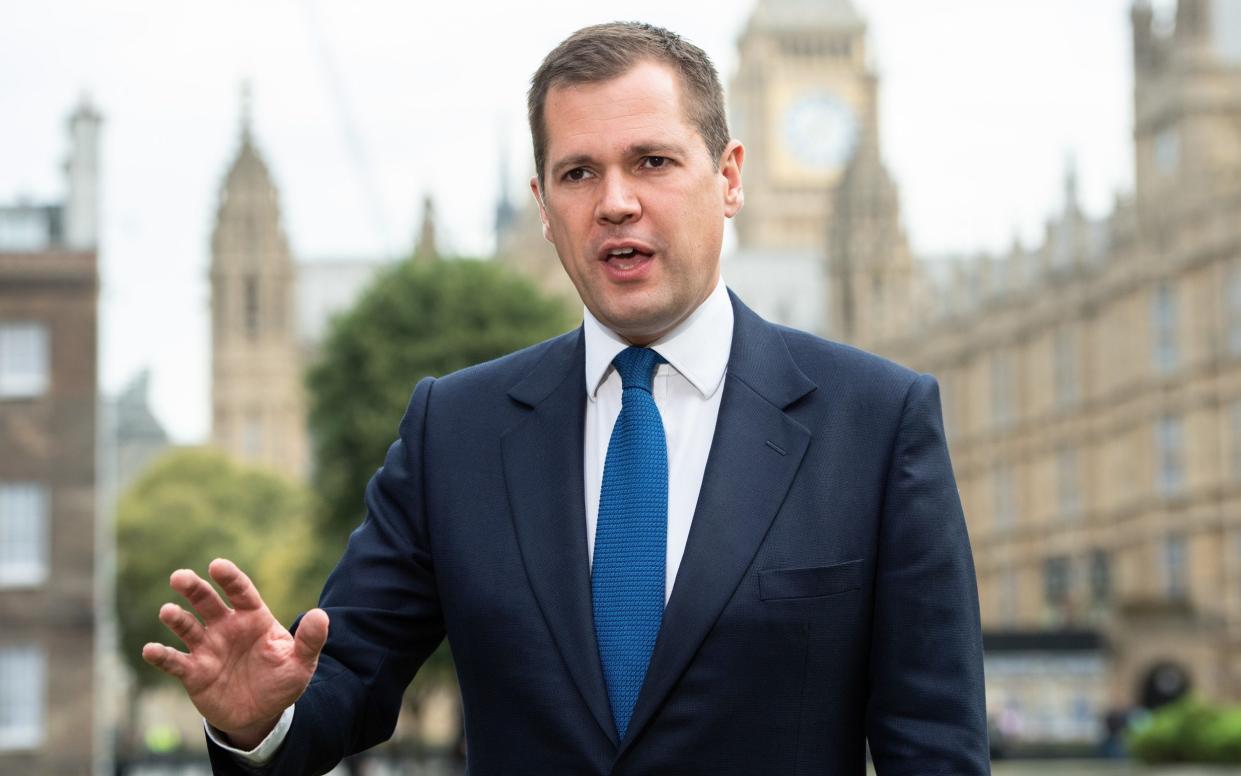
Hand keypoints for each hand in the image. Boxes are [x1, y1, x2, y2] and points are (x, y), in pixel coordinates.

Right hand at [142, 558, 328, 748]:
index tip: (217, 565)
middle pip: (207, 602)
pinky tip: (151, 650)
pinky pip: (175, 661)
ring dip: (176, 619)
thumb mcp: (300, 663)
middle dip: (194, 589)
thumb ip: (310, 641)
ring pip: (187, 627)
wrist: (261, 713)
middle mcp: (226, 628)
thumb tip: (321, 616)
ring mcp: (207, 648)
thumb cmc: (281, 680)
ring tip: (168, 611)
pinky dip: (162, 656)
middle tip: (179, 577)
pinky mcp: (193, 672)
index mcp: (253, 619)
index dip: (230, 578)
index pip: (241, 592)